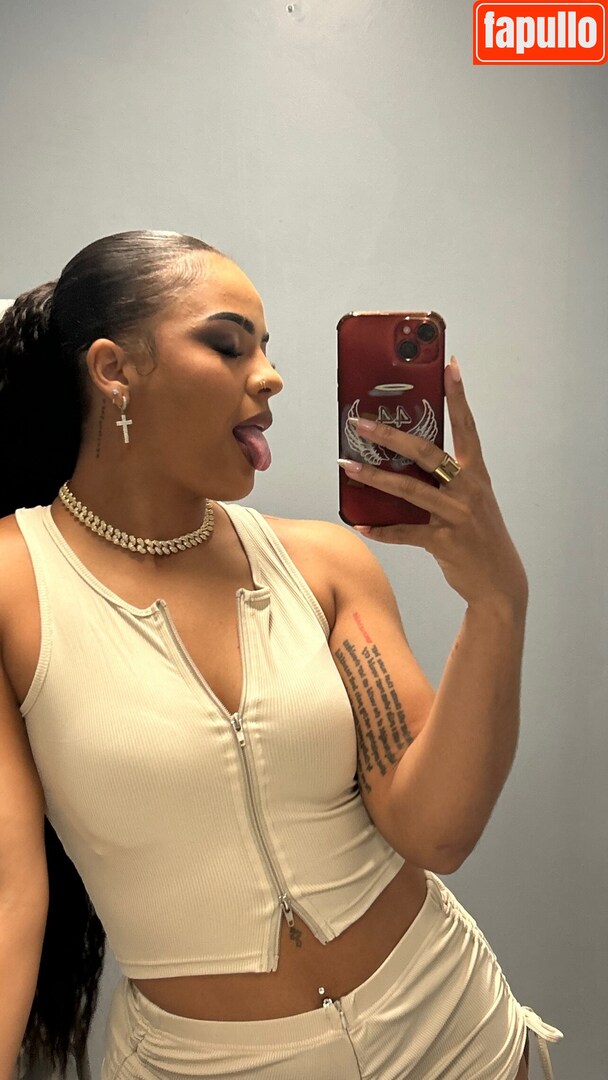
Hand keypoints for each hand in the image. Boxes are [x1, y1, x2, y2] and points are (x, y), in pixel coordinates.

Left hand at [338, 357, 527, 611]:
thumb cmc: (480, 536)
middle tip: (362, 422)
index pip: (466, 427)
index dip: (458, 396)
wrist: (500, 582)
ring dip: (374, 477)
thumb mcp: (472, 500)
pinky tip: (360, 523)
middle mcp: (468, 489)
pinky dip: (381, 529)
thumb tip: (405, 460)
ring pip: (408, 490)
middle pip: (426, 453)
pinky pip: (405, 532)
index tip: (449, 367)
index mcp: (476, 474)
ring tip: (347, 465)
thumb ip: (448, 479)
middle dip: (391, 436)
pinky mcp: (444, 542)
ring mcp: (456, 515)